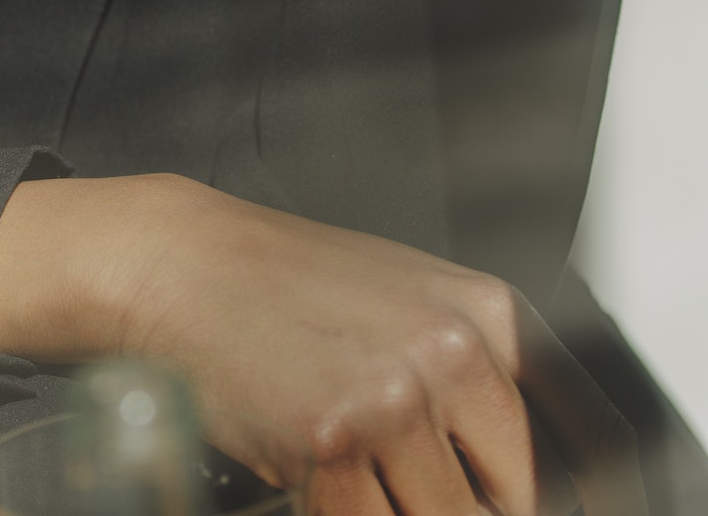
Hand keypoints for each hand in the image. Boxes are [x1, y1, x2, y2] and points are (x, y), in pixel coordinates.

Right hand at [0, 174, 644, 515]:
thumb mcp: (408, 304)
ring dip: (393, 506)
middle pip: (511, 499)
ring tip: (350, 459)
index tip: (516, 499)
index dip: (546, 493)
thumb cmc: (287, 285)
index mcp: (489, 313)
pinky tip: (310, 467)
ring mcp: (394, 398)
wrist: (180, 266)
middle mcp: (455, 351)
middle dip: (459, 502)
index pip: (576, 443)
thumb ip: (473, 378)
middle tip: (396, 470)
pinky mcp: (331, 443)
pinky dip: (341, 510)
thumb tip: (524, 483)